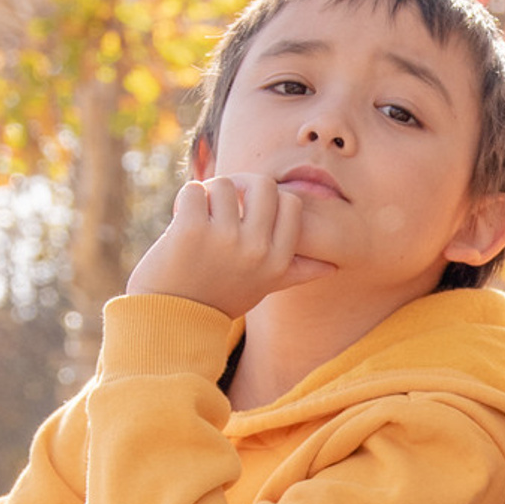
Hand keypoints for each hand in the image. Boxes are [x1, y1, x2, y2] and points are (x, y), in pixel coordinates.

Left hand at [126, 172, 325, 317]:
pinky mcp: (191, 230)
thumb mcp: (263, 286)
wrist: (173, 319)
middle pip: (264, 184)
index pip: (290, 203)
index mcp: (278, 261)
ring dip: (209, 194)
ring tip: (199, 216)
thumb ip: (295, 271)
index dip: (269, 199)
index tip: (248, 211)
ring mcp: (225, 239)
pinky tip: (180, 219)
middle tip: (223, 201)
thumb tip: (331, 267)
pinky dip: (185, 199)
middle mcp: (256, 249)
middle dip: (242, 185)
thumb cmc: (219, 298)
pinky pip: (195, 190)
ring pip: (225, 184)